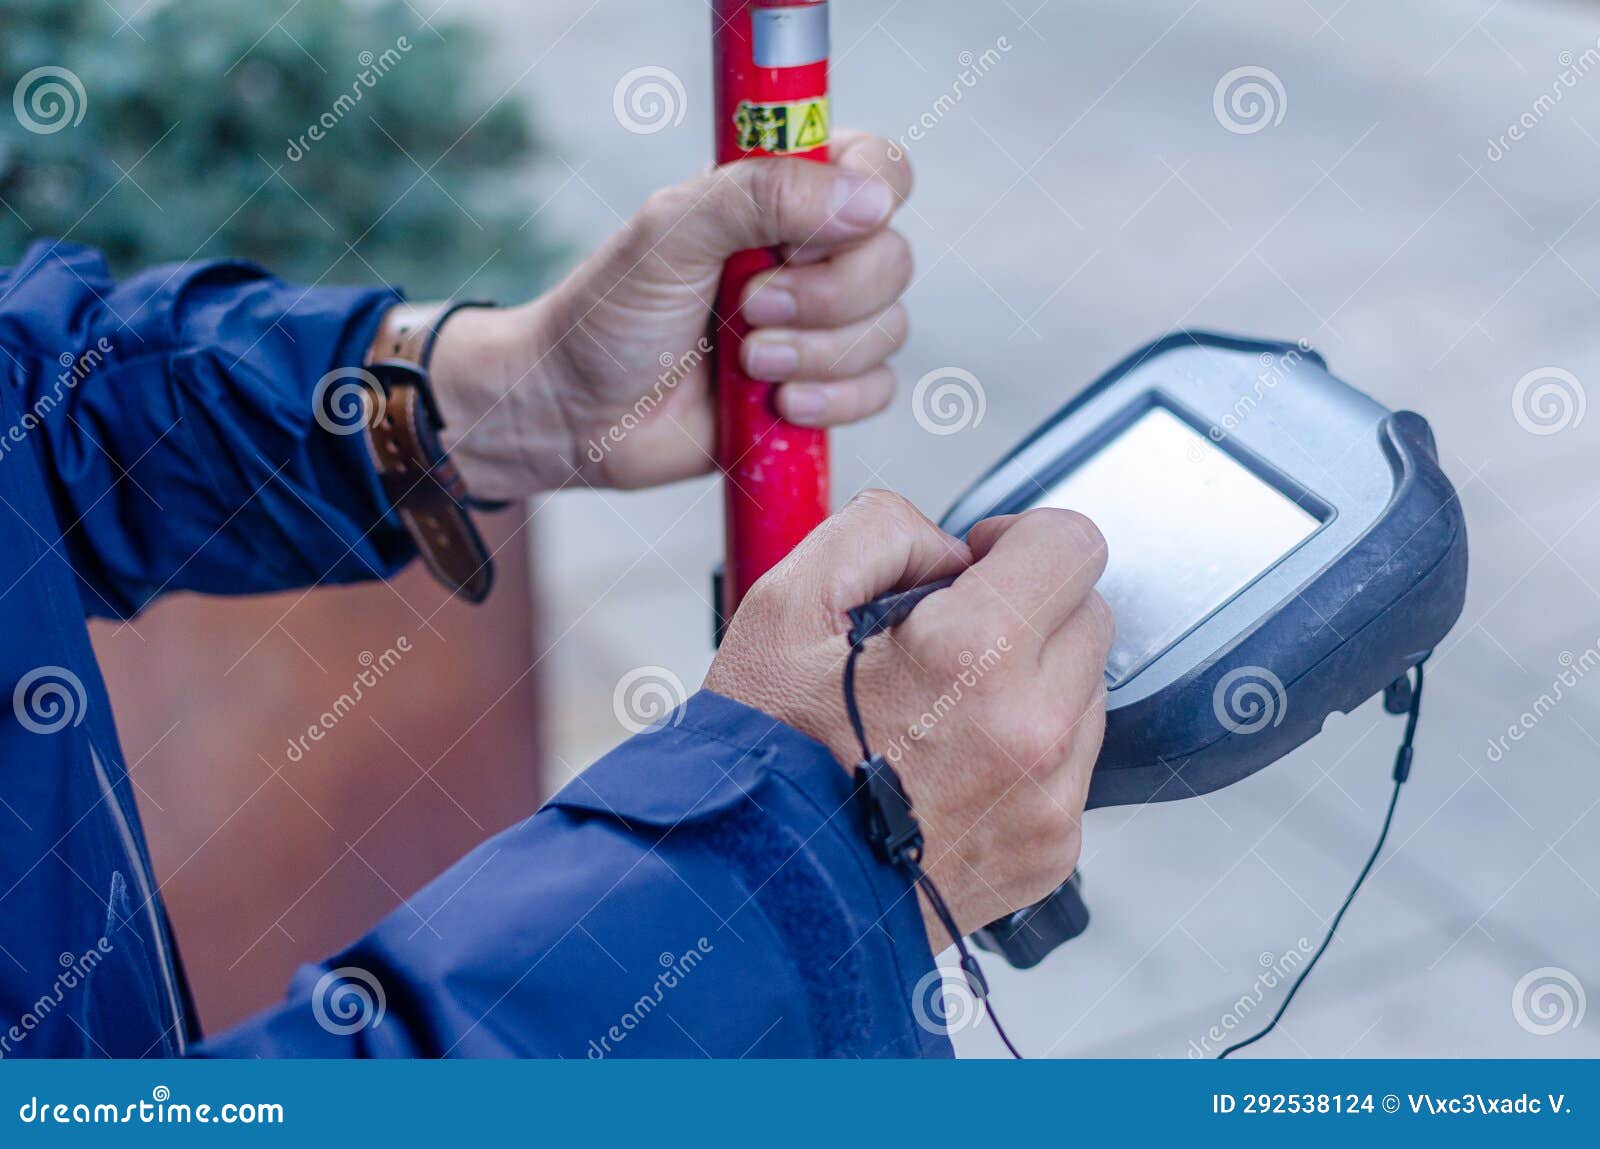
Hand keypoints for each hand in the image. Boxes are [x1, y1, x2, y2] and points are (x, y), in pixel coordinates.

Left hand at [429, 131, 913, 499]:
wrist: (579, 412)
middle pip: (893, 259)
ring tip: (744, 362)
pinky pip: (876, 392)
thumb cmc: (611, 311)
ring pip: (887, 330)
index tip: (801, 239)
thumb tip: (868, 199)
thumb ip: (760, 194)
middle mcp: (813, 255)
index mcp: (783, 195)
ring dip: (815, 353)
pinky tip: (776, 405)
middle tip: (747, 308)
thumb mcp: (672, 233)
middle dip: (824, 298)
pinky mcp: (821, 389)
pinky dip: (831, 401)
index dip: (867, 201)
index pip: (879, 170)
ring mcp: (821, 325)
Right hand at [704, 490, 1114, 947]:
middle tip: (950, 639)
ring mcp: (1051, 797)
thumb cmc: (769, 762)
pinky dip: (1029, 749)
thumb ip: (878, 532)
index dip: (1019, 537)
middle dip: (1029, 608)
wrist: (766, 897)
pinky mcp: (1054, 848)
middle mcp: (1032, 729)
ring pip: (1087, 690)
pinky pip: (1073, 764)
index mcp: (974, 655)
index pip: (1072, 544)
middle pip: (1091, 613)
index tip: (980, 563)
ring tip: (946, 710)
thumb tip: (948, 547)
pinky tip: (956, 764)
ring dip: (1036, 679)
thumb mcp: (784, 605)